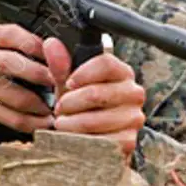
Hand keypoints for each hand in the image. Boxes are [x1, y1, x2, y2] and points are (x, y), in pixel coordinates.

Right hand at [0, 24, 54, 147]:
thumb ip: (28, 50)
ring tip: (55, 107)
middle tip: (60, 85)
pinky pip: (11, 117)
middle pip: (14, 65)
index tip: (56, 58)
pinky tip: (42, 120)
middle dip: (43, 76)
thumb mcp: (1, 51)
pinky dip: (32, 122)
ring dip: (41, 106)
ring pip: (16, 96)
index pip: (15, 35)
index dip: (39, 47)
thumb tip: (61, 55)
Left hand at [43, 38, 146, 156]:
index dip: (82, 73)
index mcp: (122, 73)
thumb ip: (61, 66)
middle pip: (98, 93)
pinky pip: (99, 140)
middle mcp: (133, 93)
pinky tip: (75, 138)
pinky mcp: (128, 141)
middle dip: (70, 103)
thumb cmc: (82, 108)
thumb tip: (51, 45)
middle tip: (59, 108)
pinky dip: (81, 140)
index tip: (68, 83)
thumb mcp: (69, 86)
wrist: (91, 140)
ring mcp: (133, 118)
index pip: (106, 64)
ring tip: (63, 123)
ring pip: (95, 119)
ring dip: (71, 123)